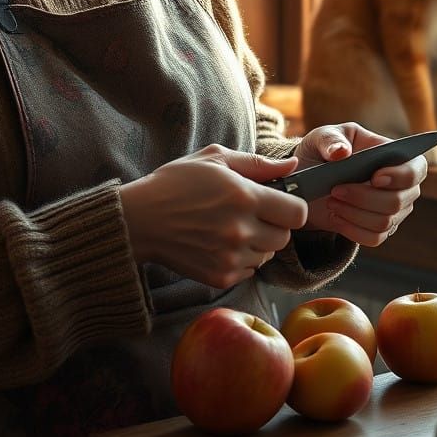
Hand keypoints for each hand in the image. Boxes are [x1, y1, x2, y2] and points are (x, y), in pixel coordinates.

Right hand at [120, 144, 308, 287]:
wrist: (140, 220)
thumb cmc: (175, 183)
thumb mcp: (214, 160)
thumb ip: (258, 164)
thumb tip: (293, 167)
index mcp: (244, 197)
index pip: (297, 213)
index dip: (291, 205)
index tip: (279, 201)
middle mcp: (241, 230)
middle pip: (285, 237)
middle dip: (274, 224)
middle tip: (252, 213)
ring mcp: (230, 257)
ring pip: (267, 255)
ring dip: (257, 243)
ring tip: (231, 227)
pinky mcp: (219, 277)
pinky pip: (249, 271)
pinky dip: (241, 260)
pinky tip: (221, 243)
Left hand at [293, 124, 425, 246]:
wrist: (311, 177)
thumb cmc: (325, 149)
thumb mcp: (322, 136)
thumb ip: (330, 140)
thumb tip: (340, 152)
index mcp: (396, 156)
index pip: (415, 170)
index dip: (400, 176)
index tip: (375, 178)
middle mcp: (402, 186)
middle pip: (397, 201)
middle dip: (363, 197)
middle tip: (335, 189)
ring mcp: (393, 210)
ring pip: (384, 221)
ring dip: (354, 213)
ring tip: (331, 201)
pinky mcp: (380, 229)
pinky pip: (374, 238)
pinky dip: (352, 229)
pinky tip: (335, 217)